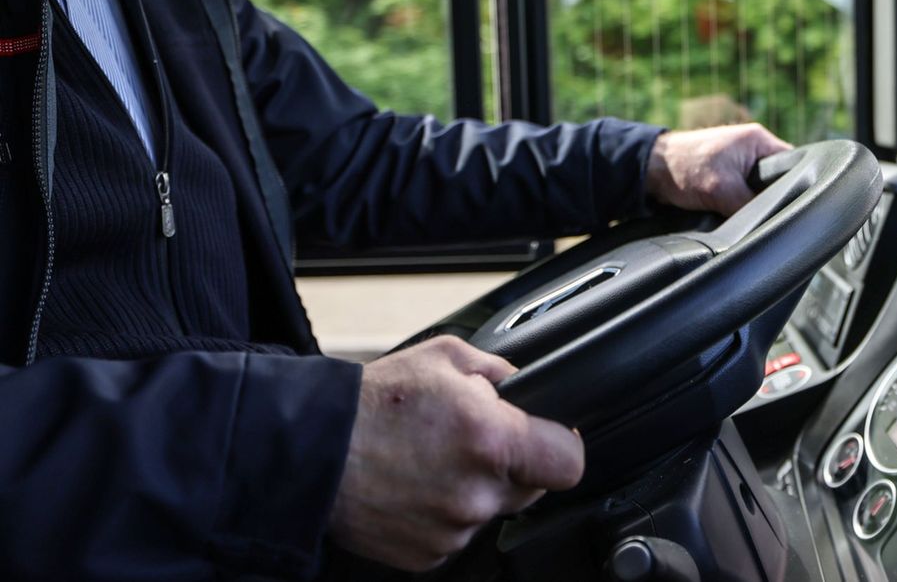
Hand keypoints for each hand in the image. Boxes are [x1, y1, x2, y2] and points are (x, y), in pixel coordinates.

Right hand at [328, 336, 583, 571]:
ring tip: (433, 459)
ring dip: (475, 488)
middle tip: (471, 439)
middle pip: (533, 489)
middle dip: (514, 464)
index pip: (569, 463)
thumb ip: (502, 371)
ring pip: (492, 510)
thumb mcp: (447, 357)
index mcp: (492, 439)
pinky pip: (457, 534)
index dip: (563, 447)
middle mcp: (476, 492)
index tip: (550, 438)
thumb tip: (531, 384)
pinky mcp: (427, 556)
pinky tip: (418, 485)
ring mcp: (452, 530)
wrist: (311, 450)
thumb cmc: (374, 402)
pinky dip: (444, 513)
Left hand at [645, 123, 793, 215]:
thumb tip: (766, 226)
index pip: (794, 165)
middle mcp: (753, 149)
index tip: (790, 206)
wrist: (650, 171)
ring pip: (759, 191)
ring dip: (751, 204)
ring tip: (744, 212)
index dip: (795, 187)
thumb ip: (750, 206)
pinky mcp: (727, 177)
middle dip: (771, 199)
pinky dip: (739, 205)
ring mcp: (740, 164)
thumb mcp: (723, 190)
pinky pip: (744, 195)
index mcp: (759, 140)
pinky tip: (734, 213)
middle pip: (777, 181)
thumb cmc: (683, 168)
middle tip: (765, 213)